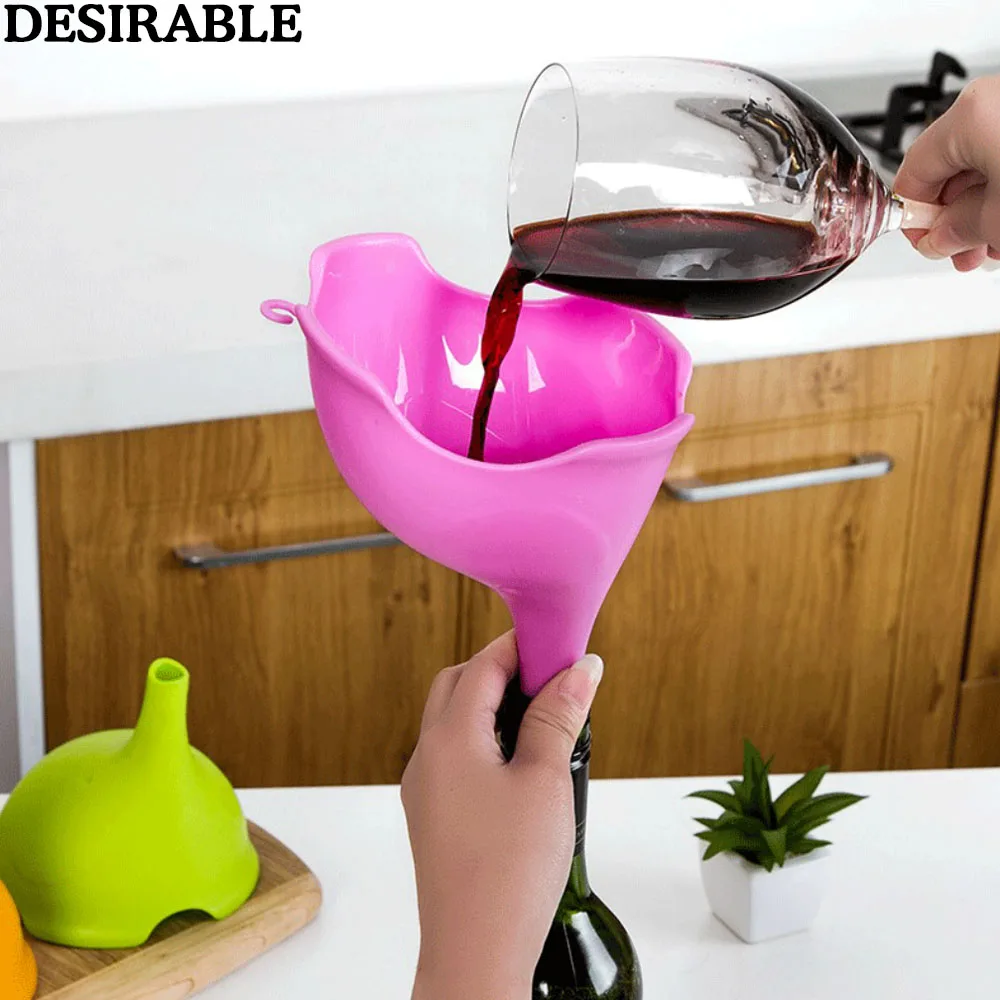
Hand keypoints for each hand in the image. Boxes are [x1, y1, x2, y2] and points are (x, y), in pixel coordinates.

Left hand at [402, 632, 602, 999]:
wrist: (475, 953)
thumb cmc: (510, 870)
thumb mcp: (546, 780)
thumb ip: (559, 716)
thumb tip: (580, 668)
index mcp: (449, 739)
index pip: (482, 665)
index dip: (522, 647)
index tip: (561, 645)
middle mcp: (426, 758)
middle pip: (457, 685)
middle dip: (501, 670)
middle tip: (551, 677)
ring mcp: (425, 790)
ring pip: (452, 723)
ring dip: (491, 706)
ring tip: (543, 719)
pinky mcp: (433, 818)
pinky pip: (453, 758)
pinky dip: (484, 742)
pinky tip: (521, 764)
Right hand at [895, 75, 999, 270]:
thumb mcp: (994, 218)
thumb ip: (956, 230)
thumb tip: (940, 239)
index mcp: (968, 115)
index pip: (911, 177)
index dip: (914, 221)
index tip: (926, 244)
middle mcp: (993, 103)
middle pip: (949, 171)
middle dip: (954, 219)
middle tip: (961, 251)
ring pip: (983, 166)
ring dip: (982, 211)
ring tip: (991, 244)